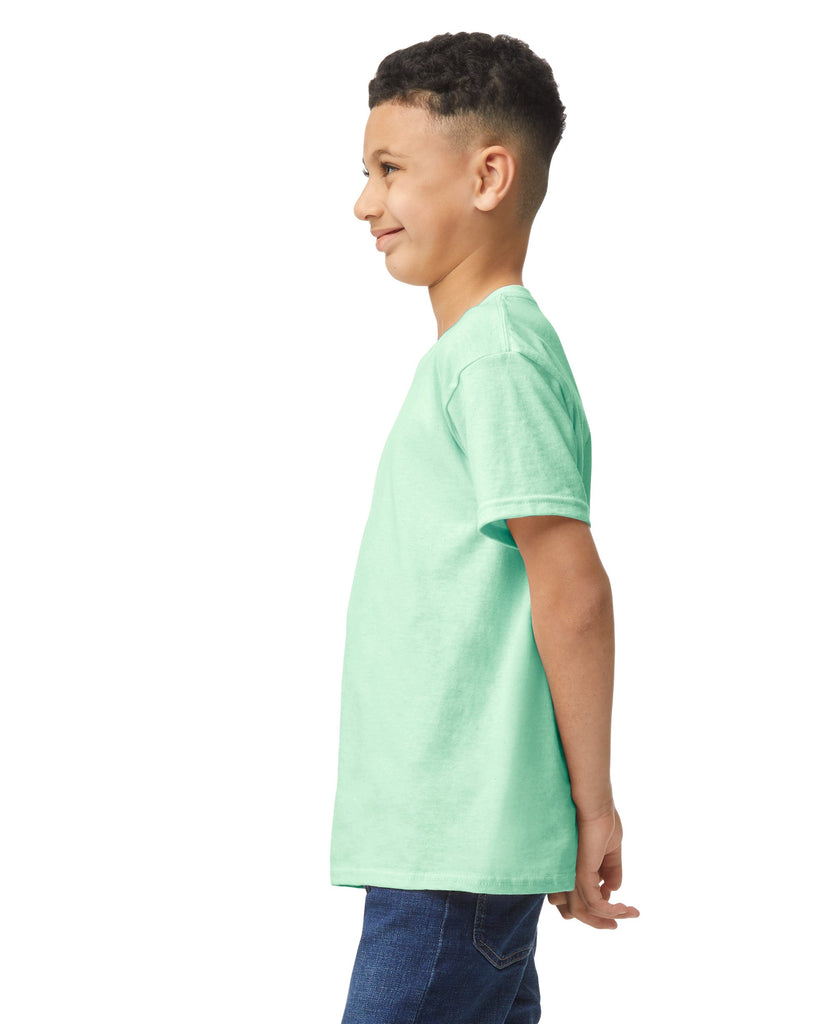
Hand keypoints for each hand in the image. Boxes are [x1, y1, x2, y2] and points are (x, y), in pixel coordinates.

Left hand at [547, 807, 639, 928]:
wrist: (595, 804)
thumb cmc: (600, 821)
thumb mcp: (609, 851)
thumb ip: (610, 870)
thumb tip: (613, 890)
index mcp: (569, 871)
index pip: (572, 902)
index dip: (593, 910)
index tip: (616, 907)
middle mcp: (565, 876)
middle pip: (576, 912)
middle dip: (599, 921)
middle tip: (620, 920)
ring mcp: (570, 876)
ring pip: (586, 912)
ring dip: (611, 917)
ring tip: (631, 912)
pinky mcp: (580, 875)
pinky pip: (595, 904)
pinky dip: (612, 911)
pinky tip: (626, 908)